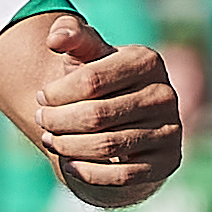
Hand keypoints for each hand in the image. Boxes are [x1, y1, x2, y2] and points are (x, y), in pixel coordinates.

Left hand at [31, 18, 183, 206]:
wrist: (129, 120)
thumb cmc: (101, 81)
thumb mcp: (87, 54)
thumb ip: (72, 36)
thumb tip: (55, 38)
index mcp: (146, 61)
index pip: (91, 80)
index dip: (57, 92)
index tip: (41, 97)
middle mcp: (164, 94)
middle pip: (96, 116)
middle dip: (59, 121)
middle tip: (41, 121)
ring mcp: (170, 130)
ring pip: (107, 146)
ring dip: (69, 146)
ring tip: (50, 140)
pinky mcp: (168, 161)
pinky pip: (123, 176)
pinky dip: (89, 172)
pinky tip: (70, 164)